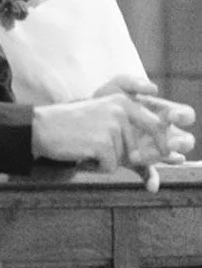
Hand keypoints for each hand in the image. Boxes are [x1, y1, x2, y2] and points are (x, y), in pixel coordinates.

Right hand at [32, 95, 188, 191]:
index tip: (164, 155)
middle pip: (138, 148)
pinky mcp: (102, 143)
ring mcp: (112, 127)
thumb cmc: (70, 126)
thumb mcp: (102, 116)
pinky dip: (96, 167)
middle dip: (121, 156)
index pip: (156, 125)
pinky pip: (109, 166)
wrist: (40, 127)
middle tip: (96, 148)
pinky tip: (82, 155)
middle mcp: (120, 111)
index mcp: (123, 102)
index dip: (162, 143)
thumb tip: (155, 151)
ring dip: (105, 160)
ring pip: (122, 159)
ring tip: (86, 148)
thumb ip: (127, 126)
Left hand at [86, 75, 196, 189]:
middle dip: (180, 142)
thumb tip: (153, 89)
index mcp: (162, 113)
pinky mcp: (138, 162)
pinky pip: (150, 174)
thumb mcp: (114, 87)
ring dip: (160, 159)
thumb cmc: (104, 100)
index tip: (171, 116)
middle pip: (184, 140)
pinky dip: (151, 180)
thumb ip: (131, 82)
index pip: (184, 115)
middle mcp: (161, 132)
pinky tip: (150, 186)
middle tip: (169, 143)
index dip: (183, 116)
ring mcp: (151, 148)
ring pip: (169, 158)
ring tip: (141, 157)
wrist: (83, 120)